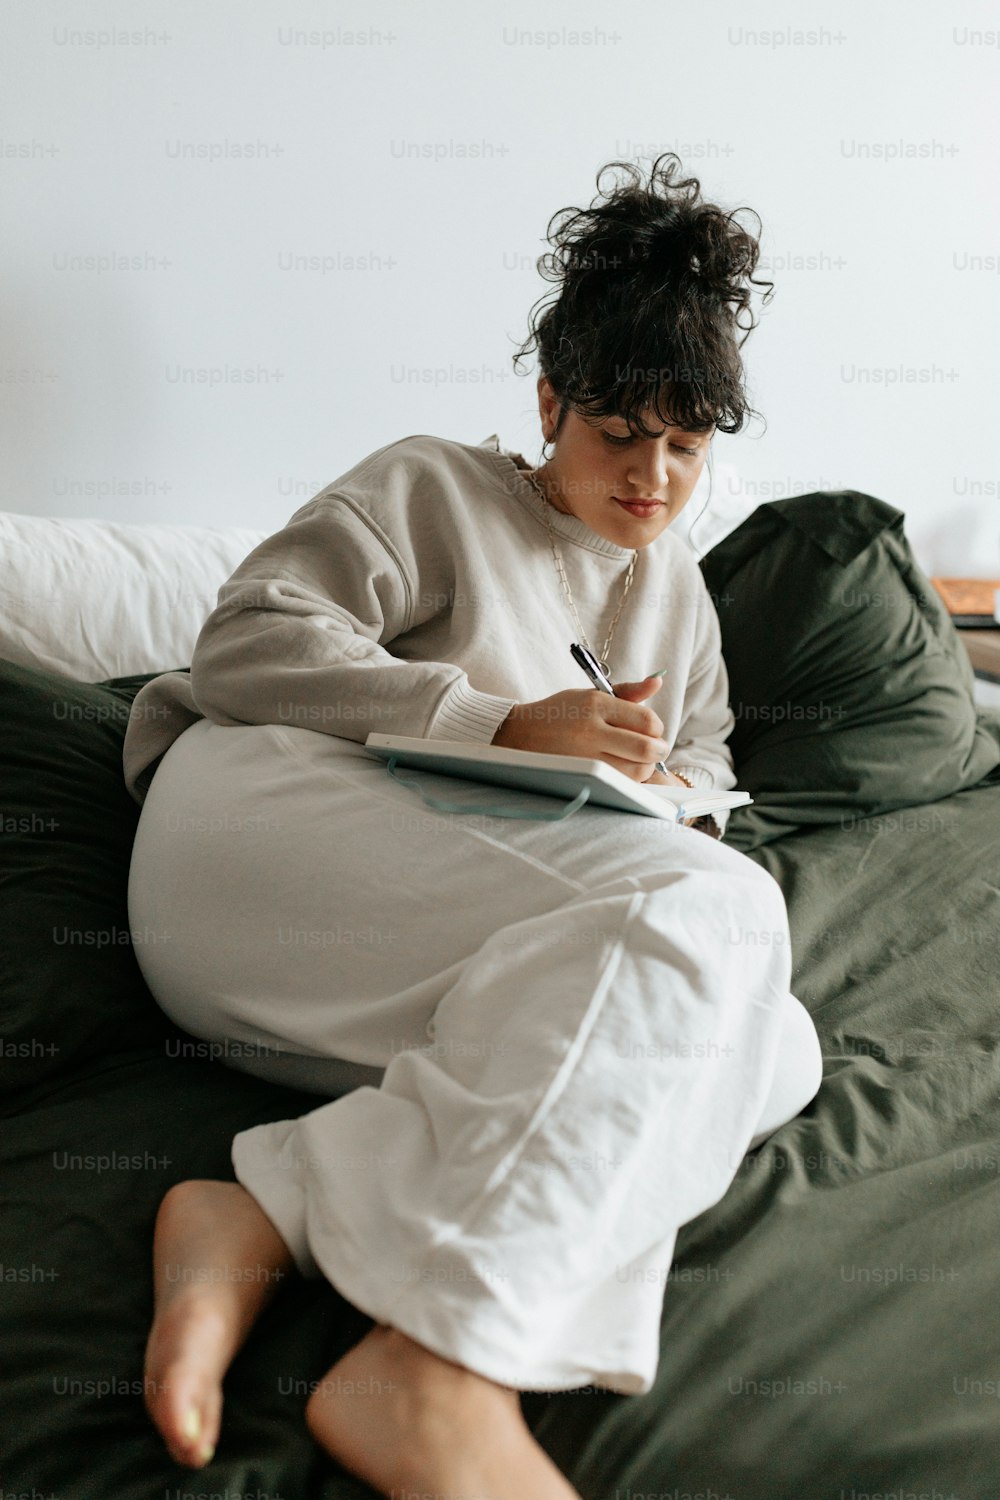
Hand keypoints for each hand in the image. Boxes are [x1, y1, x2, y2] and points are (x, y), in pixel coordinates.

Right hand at [491, 674, 671, 783]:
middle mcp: (591, 730)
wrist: (519, 735)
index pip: (646, 720)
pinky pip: (618, 783)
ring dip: (644, 767)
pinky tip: (619, 769)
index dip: (657, 729)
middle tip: (656, 749)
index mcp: (596, 704)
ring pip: (636, 771)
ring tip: (635, 760)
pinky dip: (627, 778)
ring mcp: (585, 757)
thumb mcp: (592, 694)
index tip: (653, 731)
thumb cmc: (560, 713)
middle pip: (646, 748)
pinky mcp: (581, 776)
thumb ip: (628, 691)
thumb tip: (657, 682)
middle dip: (659, 750)